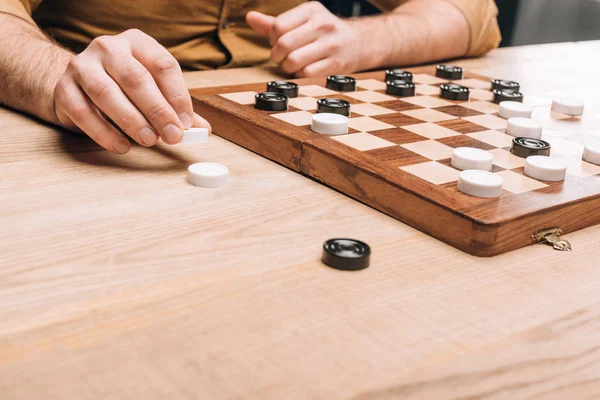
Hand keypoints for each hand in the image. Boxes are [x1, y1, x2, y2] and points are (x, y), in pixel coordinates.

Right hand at [53, 29, 210, 153]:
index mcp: (137, 43)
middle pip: (135, 77)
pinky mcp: (64, 89)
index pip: (162, 64)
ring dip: (131, 120)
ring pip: (106, 92)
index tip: (187, 122)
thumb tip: (204, 130)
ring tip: (149, 141)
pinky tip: (122, 146)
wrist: (77, 85)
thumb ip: (176, 109)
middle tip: (173, 136)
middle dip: (157, 110)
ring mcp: (82, 66)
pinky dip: (104, 132)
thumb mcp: (153, 90)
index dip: (178, 95)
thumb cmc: (124, 88)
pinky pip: (83, 112)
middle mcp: (108, 48)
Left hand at [246, 2, 363, 76]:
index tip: (278, 43)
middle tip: (282, 58)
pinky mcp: (336, 63)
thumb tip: (250, 17)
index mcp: (311, 10)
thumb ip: (275, 22)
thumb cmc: (323, 33)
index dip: (272, 39)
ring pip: (293, 61)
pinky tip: (304, 70)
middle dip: (277, 55)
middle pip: (284, 44)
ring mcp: (331, 44)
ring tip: (293, 65)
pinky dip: (300, 75)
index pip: (278, 26)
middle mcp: (322, 24)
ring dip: (288, 67)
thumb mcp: (302, 22)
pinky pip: (306, 73)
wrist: (358, 43)